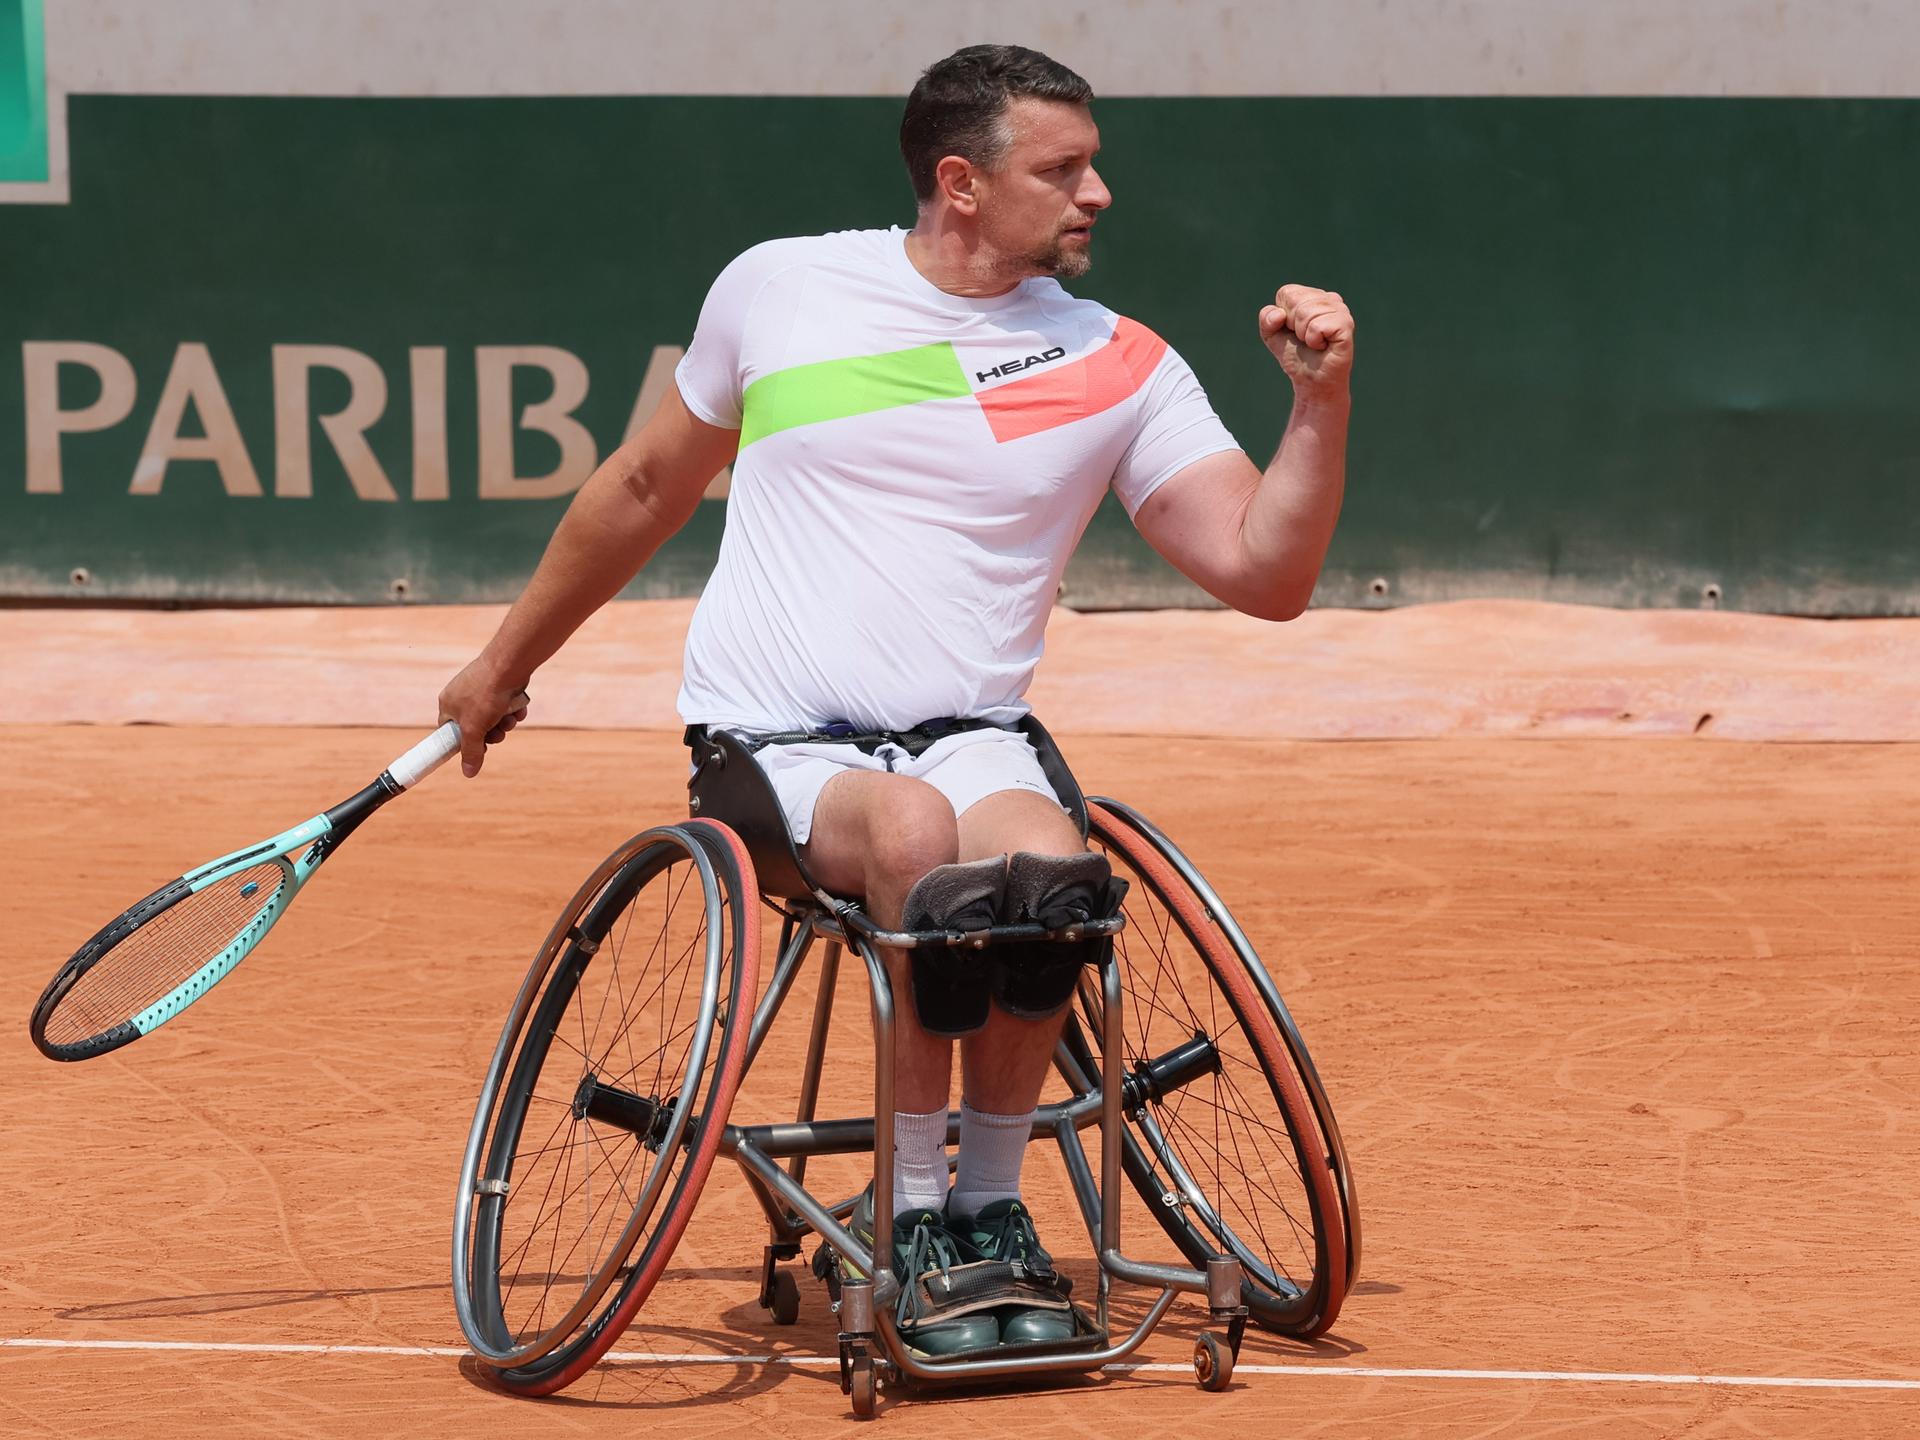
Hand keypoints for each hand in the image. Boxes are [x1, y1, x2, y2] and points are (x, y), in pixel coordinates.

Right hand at [437, 658, 530, 776]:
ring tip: (509, 717)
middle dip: (491, 733)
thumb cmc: (486, 694)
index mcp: (448, 704)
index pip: (450, 732)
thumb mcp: (474, 729)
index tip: (477, 750)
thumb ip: (471, 751)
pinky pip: (505, 705)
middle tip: (498, 732)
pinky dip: (513, 709)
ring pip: (494, 717)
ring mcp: (481, 689)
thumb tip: (468, 773)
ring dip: (504, 722)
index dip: (464, 743)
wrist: (510, 664)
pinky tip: (518, 707)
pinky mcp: (499, 684)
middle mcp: (462, 695)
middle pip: (476, 727)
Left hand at [1259, 284, 1354, 392]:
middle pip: (1295, 300)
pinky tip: (1323, 346)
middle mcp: (1330, 299)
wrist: (1311, 380)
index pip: (1287, 292)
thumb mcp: (1272, 335)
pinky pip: (1317, 326)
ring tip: (1314, 343)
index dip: (1283, 315)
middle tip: (1305, 338)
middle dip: (1293, 325)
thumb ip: (1266, 318)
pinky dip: (1313, 340)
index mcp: (1314, 296)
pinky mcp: (1346, 325)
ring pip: (1306, 312)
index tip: (1293, 331)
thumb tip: (1279, 314)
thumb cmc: (1296, 355)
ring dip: (1303, 334)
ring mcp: (1341, 310)